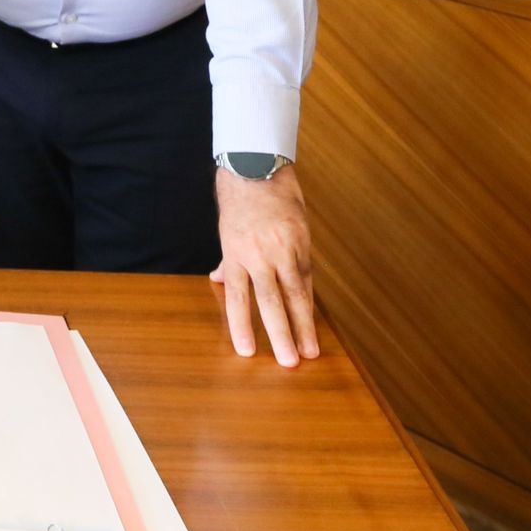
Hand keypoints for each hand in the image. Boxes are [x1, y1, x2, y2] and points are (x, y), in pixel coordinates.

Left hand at [210, 164, 319, 367]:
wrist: (257, 169)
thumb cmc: (239, 203)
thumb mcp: (226, 233)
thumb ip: (227, 261)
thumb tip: (218, 281)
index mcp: (236, 254)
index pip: (240, 298)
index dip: (243, 326)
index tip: (249, 352)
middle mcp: (259, 255)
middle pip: (271, 301)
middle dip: (281, 334)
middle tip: (290, 362)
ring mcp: (283, 248)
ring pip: (295, 293)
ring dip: (304, 324)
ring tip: (311, 349)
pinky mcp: (302, 241)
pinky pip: (307, 275)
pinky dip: (309, 298)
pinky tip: (312, 318)